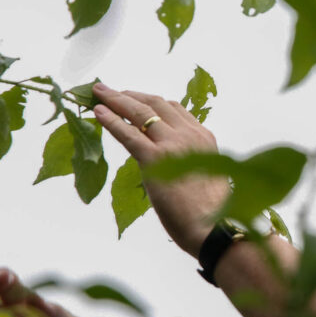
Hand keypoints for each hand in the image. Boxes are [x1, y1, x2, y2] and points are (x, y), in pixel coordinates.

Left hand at [92, 83, 230, 256]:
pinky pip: (128, 134)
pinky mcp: (156, 159)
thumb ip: (189, 161)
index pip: (174, 109)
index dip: (150, 101)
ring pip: (140, 112)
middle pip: (156, 103)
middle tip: (109, 90)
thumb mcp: (205, 174)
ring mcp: (173, 144)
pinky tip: (98, 113)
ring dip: (116, 100)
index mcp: (204, 137)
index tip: (133, 99)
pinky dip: (111, 121)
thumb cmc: (211, 211)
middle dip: (130, 94)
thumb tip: (171, 165)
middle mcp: (190, 134)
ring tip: (99, 93)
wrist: (215, 226)